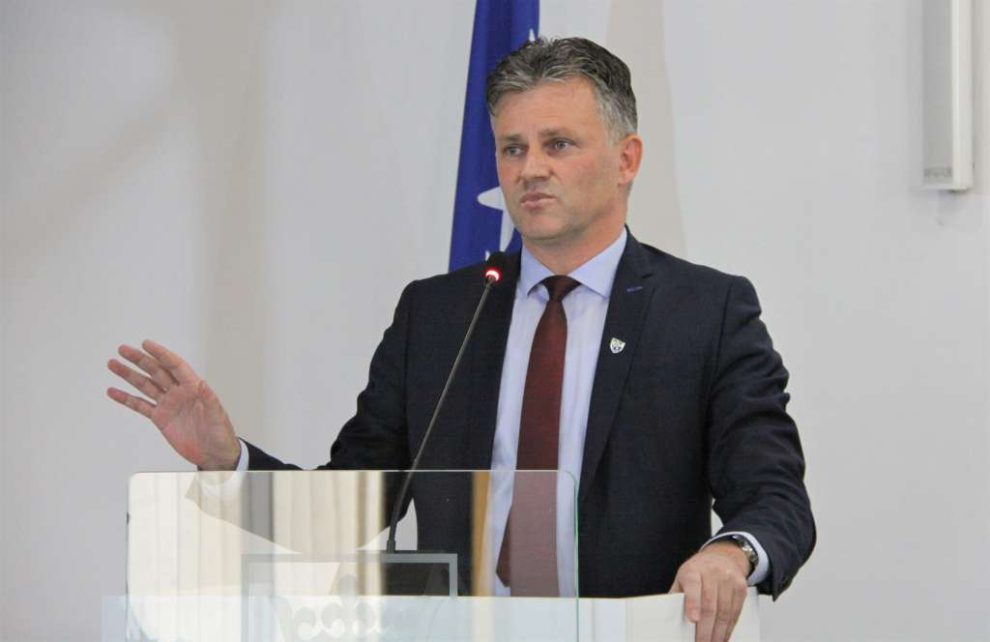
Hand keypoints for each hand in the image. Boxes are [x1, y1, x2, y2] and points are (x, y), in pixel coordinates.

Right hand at [107, 339, 240, 469]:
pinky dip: (126, 398)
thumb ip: (210, 400)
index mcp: (193, 388)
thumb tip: (203, 384)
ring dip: (129, 375)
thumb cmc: (220, 434)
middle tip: (123, 350)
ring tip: (113, 364)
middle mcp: (179, 393)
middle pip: (156, 371)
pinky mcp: (160, 418)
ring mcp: (168, 404)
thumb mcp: (218, 416)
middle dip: (140, 360)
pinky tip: (114, 391)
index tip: (145, 344)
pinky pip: (140, 405)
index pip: (175, 365)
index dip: (161, 354)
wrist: (214, 454)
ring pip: (145, 385)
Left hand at [669, 540, 749, 641]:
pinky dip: (729, 628)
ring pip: (725, 611)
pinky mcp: (740, 588)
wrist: (723, 556)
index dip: (693, 603)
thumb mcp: (683, 577)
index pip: (692, 585)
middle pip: (710, 605)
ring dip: (719, 633)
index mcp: (693, 570)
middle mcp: (712, 573)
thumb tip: (669, 617)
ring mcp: (728, 580)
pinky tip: (723, 636)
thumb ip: (677, 595)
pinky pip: (736, 612)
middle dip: (706, 629)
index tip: (693, 619)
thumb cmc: (698, 570)